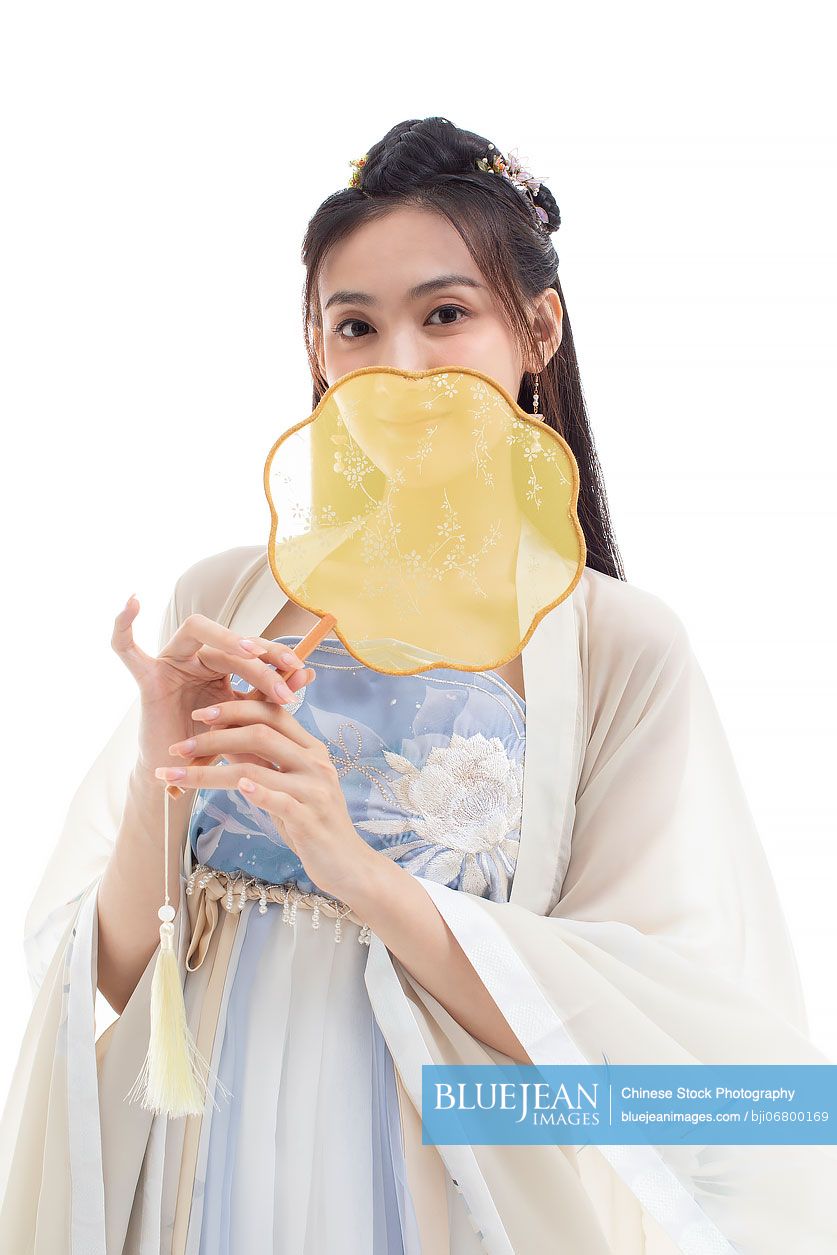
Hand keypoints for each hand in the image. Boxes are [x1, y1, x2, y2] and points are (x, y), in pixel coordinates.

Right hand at [111, 595, 314, 781]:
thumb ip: (270, 695)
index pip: (251, 647)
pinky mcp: (148, 677)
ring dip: (229, 641)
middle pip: (230, 641)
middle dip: (260, 660)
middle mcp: (196, 656)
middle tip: (282, 687)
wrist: (182, 775)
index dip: (276, 656)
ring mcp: (171, 662)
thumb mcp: (247, 718)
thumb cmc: (214, 746)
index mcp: (220, 663)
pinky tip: (132, 601)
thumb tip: (309, 673)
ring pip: (199, 631)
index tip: (300, 671)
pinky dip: (124, 623)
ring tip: (252, 654)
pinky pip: (126, 647)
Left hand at [157, 695, 378, 899]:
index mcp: (310, 748)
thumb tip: (221, 737)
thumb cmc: (311, 823)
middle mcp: (315, 763)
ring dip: (209, 772)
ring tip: (176, 775)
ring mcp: (314, 790)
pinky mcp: (311, 820)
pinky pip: (280, 801)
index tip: (197, 715)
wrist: (348, 864)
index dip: (233, 709)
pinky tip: (236, 787)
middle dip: (213, 737)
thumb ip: (261, 760)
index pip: (271, 714)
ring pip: (257, 769)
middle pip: (260, 734)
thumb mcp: (286, 786)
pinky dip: (257, 792)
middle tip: (177, 746)